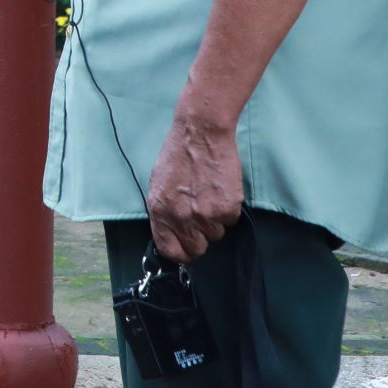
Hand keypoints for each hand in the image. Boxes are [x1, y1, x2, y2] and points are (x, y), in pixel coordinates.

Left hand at [146, 113, 243, 262]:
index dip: (179, 252)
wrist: (201, 135)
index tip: (185, 246)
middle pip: (196, 248)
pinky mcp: (228, 209)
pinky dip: (227, 210)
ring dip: (214, 221)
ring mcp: (206, 215)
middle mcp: (181, 217)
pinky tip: (219, 191)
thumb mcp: (158, 184)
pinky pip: (230, 221)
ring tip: (208, 196)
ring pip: (215, 234)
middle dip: (199, 237)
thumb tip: (170, 231)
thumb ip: (163, 211)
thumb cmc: (177, 156)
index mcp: (160, 211)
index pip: (170, 251)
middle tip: (200, 218)